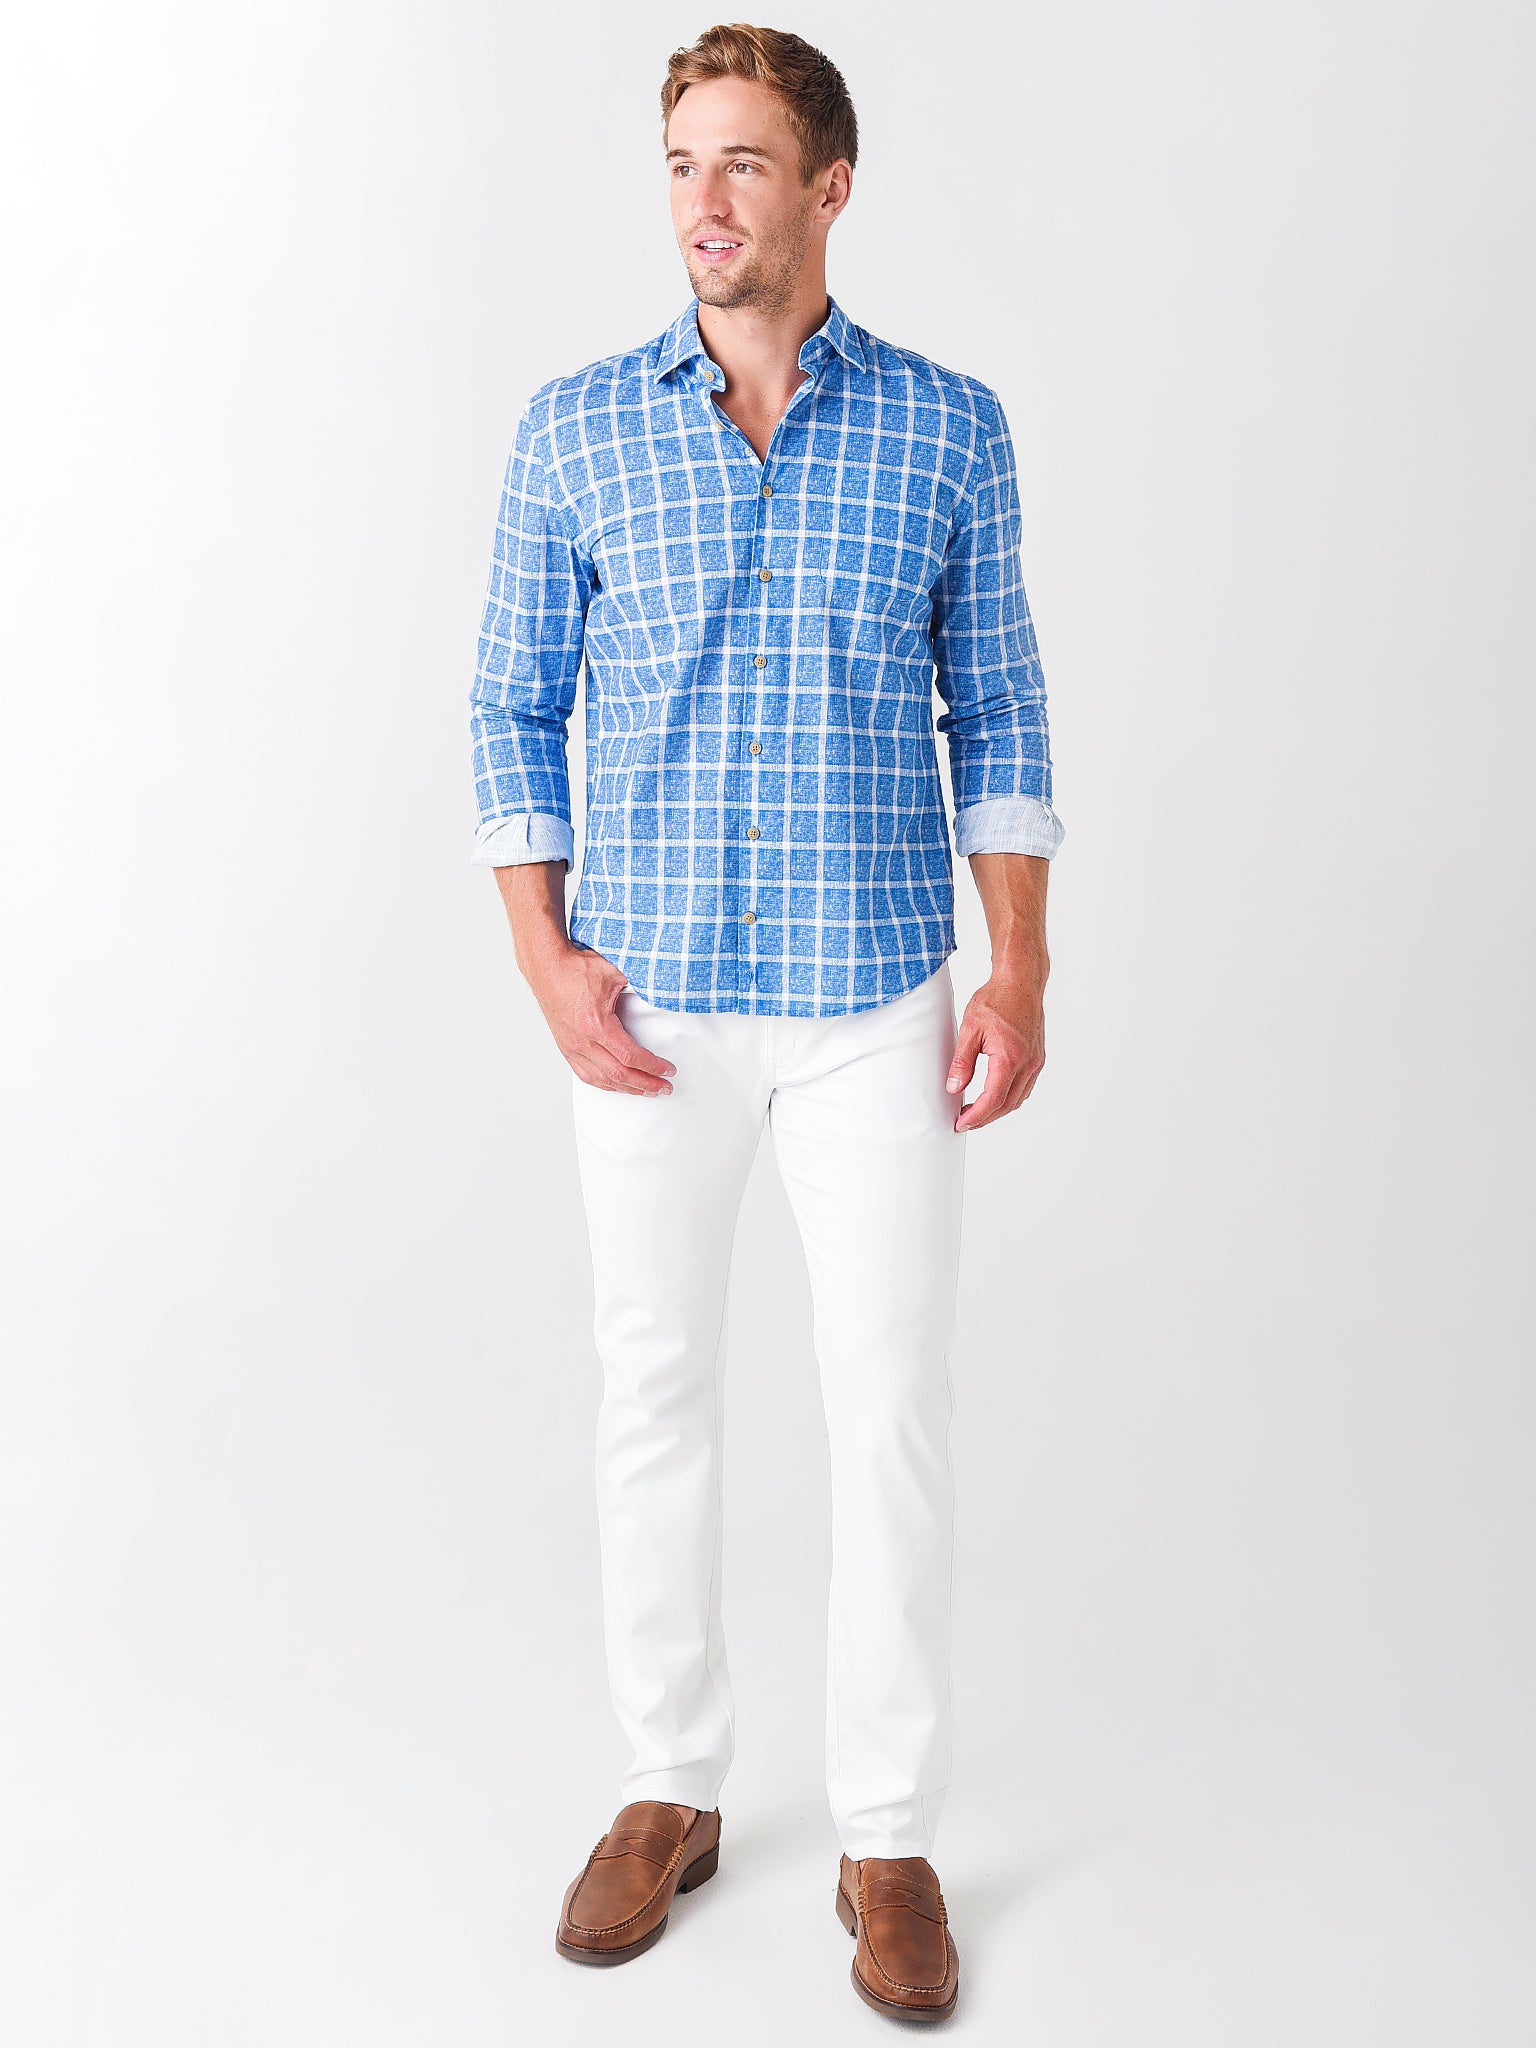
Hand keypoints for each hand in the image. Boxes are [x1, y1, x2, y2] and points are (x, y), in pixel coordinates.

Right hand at [524, 942, 675, 1096]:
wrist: (546, 968)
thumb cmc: (576, 968)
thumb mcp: (614, 973)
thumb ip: (639, 984)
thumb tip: (662, 990)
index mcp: (596, 1025)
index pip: (630, 1056)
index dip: (653, 1067)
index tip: (668, 1070)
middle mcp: (583, 1041)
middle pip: (619, 1074)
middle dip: (646, 1084)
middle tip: (665, 1087)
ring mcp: (572, 1047)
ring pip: (602, 1079)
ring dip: (627, 1088)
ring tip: (646, 1090)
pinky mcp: (566, 1047)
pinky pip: (586, 1075)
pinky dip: (605, 1084)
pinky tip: (618, 1085)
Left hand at [946, 973, 1044, 1131]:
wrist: (1021, 981)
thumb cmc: (997, 999)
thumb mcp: (971, 1029)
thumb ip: (962, 1062)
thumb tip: (954, 1088)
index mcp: (1010, 1058)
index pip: (993, 1099)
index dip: (976, 1117)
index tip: (960, 1123)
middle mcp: (1028, 1063)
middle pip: (1007, 1104)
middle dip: (985, 1118)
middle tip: (965, 1122)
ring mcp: (1036, 1061)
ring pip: (1018, 1098)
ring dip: (998, 1109)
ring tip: (976, 1112)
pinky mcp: (1037, 1057)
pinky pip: (1025, 1087)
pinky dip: (1010, 1097)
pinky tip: (995, 1095)